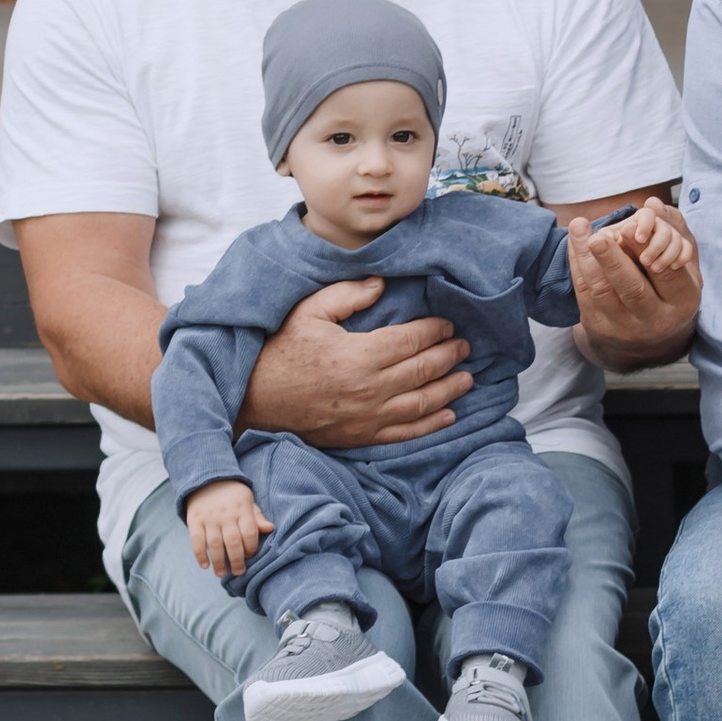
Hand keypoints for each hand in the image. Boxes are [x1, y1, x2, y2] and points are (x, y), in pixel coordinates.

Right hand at [184, 477, 267, 577]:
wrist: (208, 480)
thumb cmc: (233, 496)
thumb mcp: (249, 500)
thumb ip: (257, 517)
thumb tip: (270, 528)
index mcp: (242, 509)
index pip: (250, 532)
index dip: (251, 547)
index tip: (250, 556)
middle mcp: (225, 514)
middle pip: (233, 542)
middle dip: (236, 561)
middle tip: (238, 572)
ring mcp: (209, 518)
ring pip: (214, 544)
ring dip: (218, 562)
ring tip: (221, 574)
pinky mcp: (194, 520)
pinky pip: (196, 540)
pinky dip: (199, 555)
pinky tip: (205, 565)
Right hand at [241, 279, 470, 448]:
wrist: (254, 400)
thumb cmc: (280, 351)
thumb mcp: (308, 312)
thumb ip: (347, 295)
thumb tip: (381, 284)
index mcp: (359, 355)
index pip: (411, 341)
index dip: (435, 331)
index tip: (448, 324)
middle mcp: (369, 389)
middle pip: (423, 371)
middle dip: (449, 356)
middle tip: (465, 346)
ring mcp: (367, 417)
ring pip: (422, 404)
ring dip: (449, 390)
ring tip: (467, 378)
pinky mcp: (361, 436)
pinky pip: (405, 433)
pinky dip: (431, 425)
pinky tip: (448, 415)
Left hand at [567, 194, 700, 363]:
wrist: (647, 339)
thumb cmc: (667, 290)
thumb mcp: (681, 268)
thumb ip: (671, 235)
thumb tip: (652, 203)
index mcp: (683, 303)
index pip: (667, 275)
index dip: (646, 252)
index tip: (628, 229)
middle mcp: (656, 321)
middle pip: (633, 288)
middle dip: (613, 261)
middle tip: (598, 237)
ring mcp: (626, 329)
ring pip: (602, 291)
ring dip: (587, 258)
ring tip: (579, 228)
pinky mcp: (600, 328)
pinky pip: (584, 294)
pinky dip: (577, 266)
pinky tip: (574, 243)